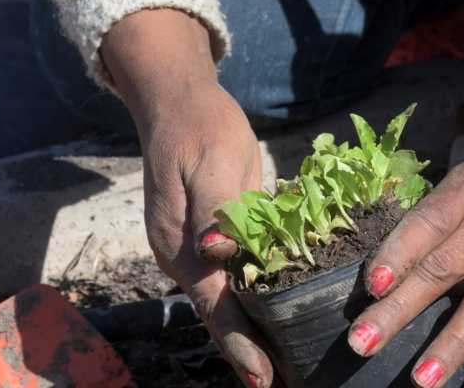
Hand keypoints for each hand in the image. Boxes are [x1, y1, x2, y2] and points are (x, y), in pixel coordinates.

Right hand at [102, 10, 271, 387]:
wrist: (179, 103)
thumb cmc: (201, 126)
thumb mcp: (212, 160)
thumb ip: (216, 209)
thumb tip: (213, 253)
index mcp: (179, 243)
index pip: (215, 304)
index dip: (240, 342)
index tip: (264, 378)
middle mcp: (181, 255)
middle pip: (219, 314)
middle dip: (248, 351)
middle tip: (283, 383)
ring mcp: (191, 249)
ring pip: (225, 301)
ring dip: (251, 333)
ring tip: (284, 365)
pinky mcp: (206, 239)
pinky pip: (232, 279)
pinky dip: (252, 303)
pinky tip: (276, 317)